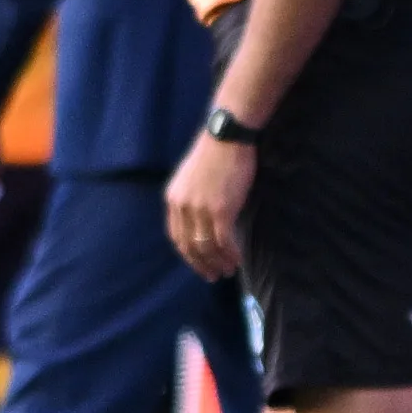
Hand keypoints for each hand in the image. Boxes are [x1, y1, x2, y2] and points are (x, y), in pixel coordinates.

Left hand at [165, 128, 257, 279]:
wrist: (226, 137)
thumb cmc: (215, 153)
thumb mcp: (193, 178)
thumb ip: (194, 199)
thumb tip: (204, 219)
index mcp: (173, 199)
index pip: (176, 236)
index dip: (188, 254)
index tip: (199, 263)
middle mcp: (183, 207)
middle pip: (190, 246)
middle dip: (202, 264)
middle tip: (213, 275)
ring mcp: (201, 210)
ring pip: (207, 246)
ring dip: (218, 262)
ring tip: (228, 270)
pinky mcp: (221, 210)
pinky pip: (223, 241)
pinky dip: (230, 254)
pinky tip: (237, 260)